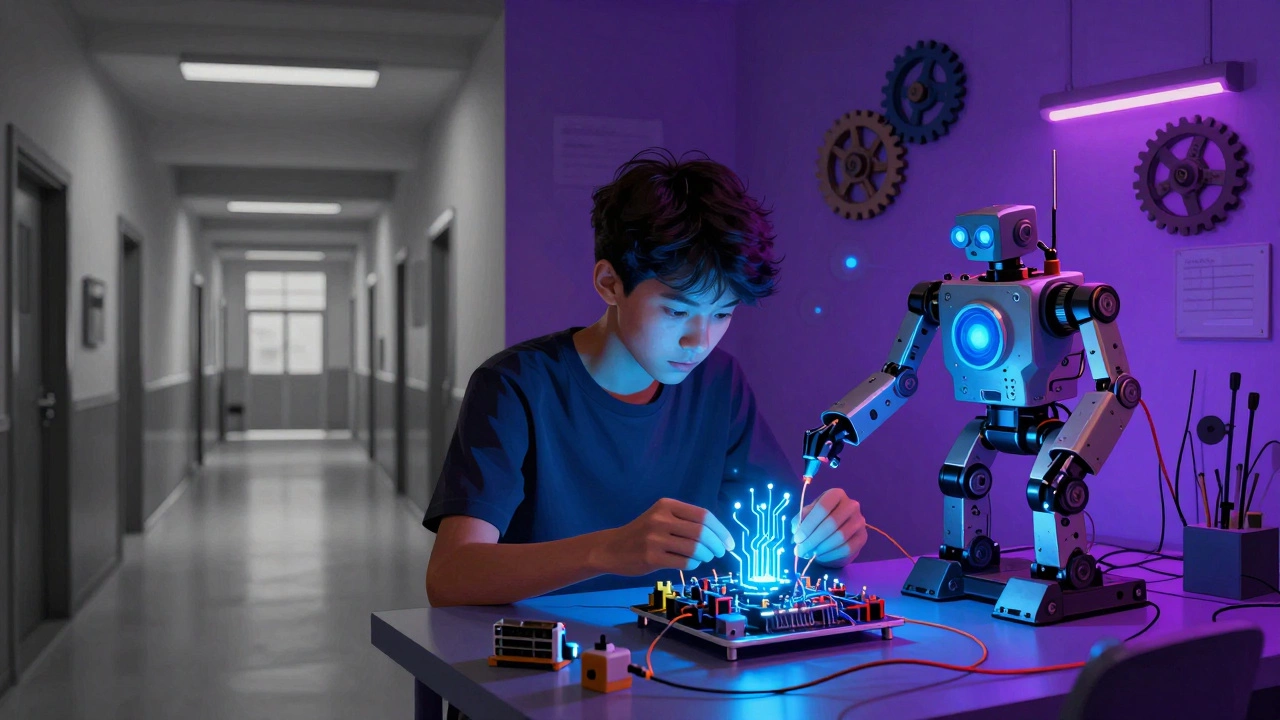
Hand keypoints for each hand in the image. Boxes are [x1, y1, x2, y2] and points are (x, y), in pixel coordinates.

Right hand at [597, 498, 735, 575]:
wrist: (612, 548)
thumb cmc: (642, 534)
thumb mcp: (661, 517)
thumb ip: (686, 521)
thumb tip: (720, 536)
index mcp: (667, 505)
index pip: (703, 515)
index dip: (721, 530)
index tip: (729, 542)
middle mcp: (661, 519)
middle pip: (701, 532)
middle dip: (717, 545)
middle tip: (720, 553)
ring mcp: (655, 538)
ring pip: (695, 549)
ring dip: (706, 556)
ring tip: (704, 557)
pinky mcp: (651, 557)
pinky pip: (684, 562)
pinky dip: (693, 564)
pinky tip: (690, 563)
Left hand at [791, 488, 866, 566]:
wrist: (837, 532)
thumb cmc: (819, 520)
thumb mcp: (808, 515)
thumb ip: (801, 520)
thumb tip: (796, 531)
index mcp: (836, 494)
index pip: (822, 507)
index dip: (808, 524)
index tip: (797, 538)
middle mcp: (851, 505)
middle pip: (831, 523)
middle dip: (812, 539)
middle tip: (800, 550)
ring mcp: (859, 521)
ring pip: (839, 537)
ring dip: (820, 548)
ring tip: (808, 554)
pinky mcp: (862, 537)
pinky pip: (846, 548)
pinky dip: (830, 554)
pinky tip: (820, 557)